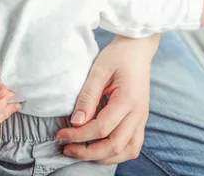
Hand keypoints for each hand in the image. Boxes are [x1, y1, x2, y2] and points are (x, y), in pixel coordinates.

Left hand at [56, 34, 158, 164]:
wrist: (138, 47)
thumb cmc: (118, 55)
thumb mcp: (99, 70)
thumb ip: (87, 97)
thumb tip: (76, 122)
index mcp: (128, 100)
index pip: (102, 128)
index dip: (79, 135)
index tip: (61, 133)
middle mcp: (139, 113)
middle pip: (115, 146)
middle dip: (88, 152)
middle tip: (66, 147)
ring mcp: (142, 118)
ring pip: (127, 151)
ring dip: (104, 157)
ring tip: (81, 152)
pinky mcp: (141, 119)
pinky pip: (132, 145)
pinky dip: (116, 152)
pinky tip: (98, 147)